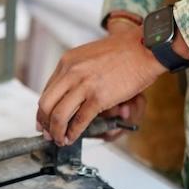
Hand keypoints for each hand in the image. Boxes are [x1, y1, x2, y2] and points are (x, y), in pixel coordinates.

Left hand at [36, 26, 165, 145]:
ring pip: (59, 115)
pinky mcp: (99, 97)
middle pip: (46, 104)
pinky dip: (73, 133)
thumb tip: (67, 95)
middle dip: (44, 123)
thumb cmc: (123, 52)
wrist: (145, 48)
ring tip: (60, 139)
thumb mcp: (88, 56)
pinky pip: (79, 120)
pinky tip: (73, 138)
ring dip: (57, 132)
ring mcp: (84, 85)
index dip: (43, 111)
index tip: (43, 120)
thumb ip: (75, 73)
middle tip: (48, 133)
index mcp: (67, 62)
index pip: (46, 91)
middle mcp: (71, 72)